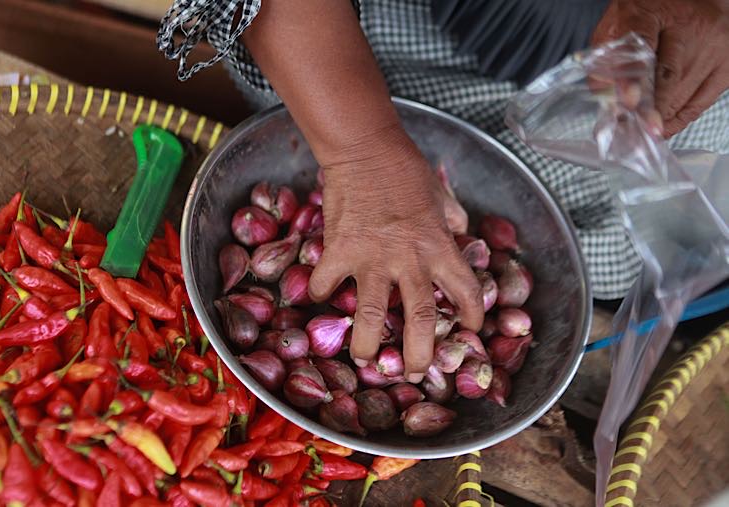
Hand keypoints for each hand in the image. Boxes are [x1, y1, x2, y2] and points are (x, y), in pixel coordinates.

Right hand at [307, 127, 483, 382]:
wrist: (364, 148)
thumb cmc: (405, 168)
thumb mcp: (440, 194)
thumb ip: (451, 217)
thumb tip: (460, 229)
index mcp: (439, 246)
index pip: (466, 290)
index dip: (471, 315)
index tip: (469, 328)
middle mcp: (409, 259)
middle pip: (419, 319)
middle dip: (419, 354)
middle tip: (414, 373)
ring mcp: (372, 257)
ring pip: (370, 314)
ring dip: (365, 343)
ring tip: (363, 358)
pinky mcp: (339, 250)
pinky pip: (328, 284)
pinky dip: (323, 294)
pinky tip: (322, 298)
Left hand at [592, 0, 728, 136]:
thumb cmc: (648, 13)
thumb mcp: (619, 24)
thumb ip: (606, 56)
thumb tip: (604, 96)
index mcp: (652, 12)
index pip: (642, 45)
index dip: (633, 77)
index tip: (627, 102)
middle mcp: (689, 28)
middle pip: (667, 77)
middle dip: (648, 109)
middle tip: (630, 132)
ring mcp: (712, 45)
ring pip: (685, 93)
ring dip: (662, 117)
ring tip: (643, 134)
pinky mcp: (727, 62)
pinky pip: (703, 100)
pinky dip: (682, 118)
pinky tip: (666, 128)